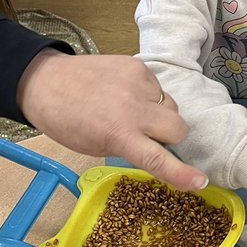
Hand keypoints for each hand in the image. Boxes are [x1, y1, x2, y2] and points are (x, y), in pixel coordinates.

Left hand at [16, 50, 207, 190]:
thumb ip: (130, 147)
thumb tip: (157, 147)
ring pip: (171, 106)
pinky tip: (125, 93)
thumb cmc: (66, 122)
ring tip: (131, 110)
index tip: (201, 181)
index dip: (181, 173)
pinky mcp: (138, 65)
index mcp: (118, 134)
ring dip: (160, 113)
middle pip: (179, 128)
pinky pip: (158, 87)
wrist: (45, 81)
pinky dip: (148, 95)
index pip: (157, 158)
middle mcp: (133, 108)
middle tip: (150, 135)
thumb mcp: (95, 146)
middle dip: (170, 136)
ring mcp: (138, 83)